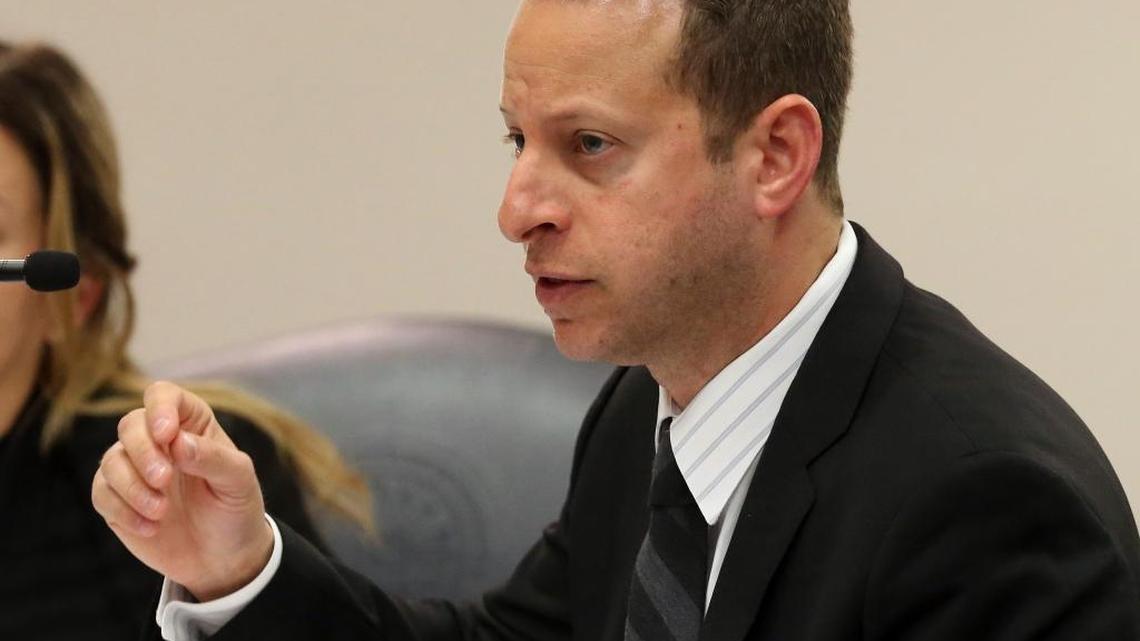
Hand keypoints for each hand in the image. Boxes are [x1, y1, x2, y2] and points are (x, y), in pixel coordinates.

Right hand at [91, 381, 273, 600]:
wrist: (223, 558)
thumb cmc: (236, 510)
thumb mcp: (238, 482)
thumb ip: (213, 458)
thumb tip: (177, 442)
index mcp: (191, 424)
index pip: (164, 395)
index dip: (160, 408)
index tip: (168, 434)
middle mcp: (158, 441)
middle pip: (130, 425)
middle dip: (143, 451)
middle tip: (164, 480)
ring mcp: (135, 469)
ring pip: (111, 460)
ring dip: (132, 486)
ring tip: (161, 512)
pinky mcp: (117, 500)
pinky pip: (102, 494)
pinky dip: (123, 510)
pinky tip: (151, 528)